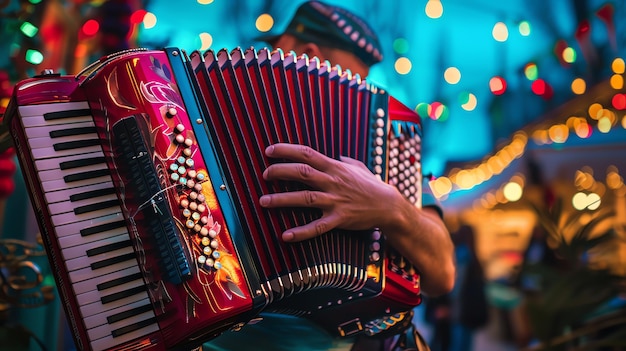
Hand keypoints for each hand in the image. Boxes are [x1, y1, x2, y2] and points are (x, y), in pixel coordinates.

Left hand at [259, 143, 402, 241]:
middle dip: (280, 172)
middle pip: (302, 172)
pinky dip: (301, 232)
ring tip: (264, 201)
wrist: (388, 206)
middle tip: (265, 174)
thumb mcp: (359, 167)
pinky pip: (318, 227)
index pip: (307, 154)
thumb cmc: (371, 186)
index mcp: (335, 167)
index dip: (286, 151)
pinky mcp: (339, 219)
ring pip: (305, 198)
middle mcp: (333, 182)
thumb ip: (345, 161)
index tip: (269, 151)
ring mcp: (335, 201)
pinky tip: (286, 235)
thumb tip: (338, 156)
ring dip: (282, 199)